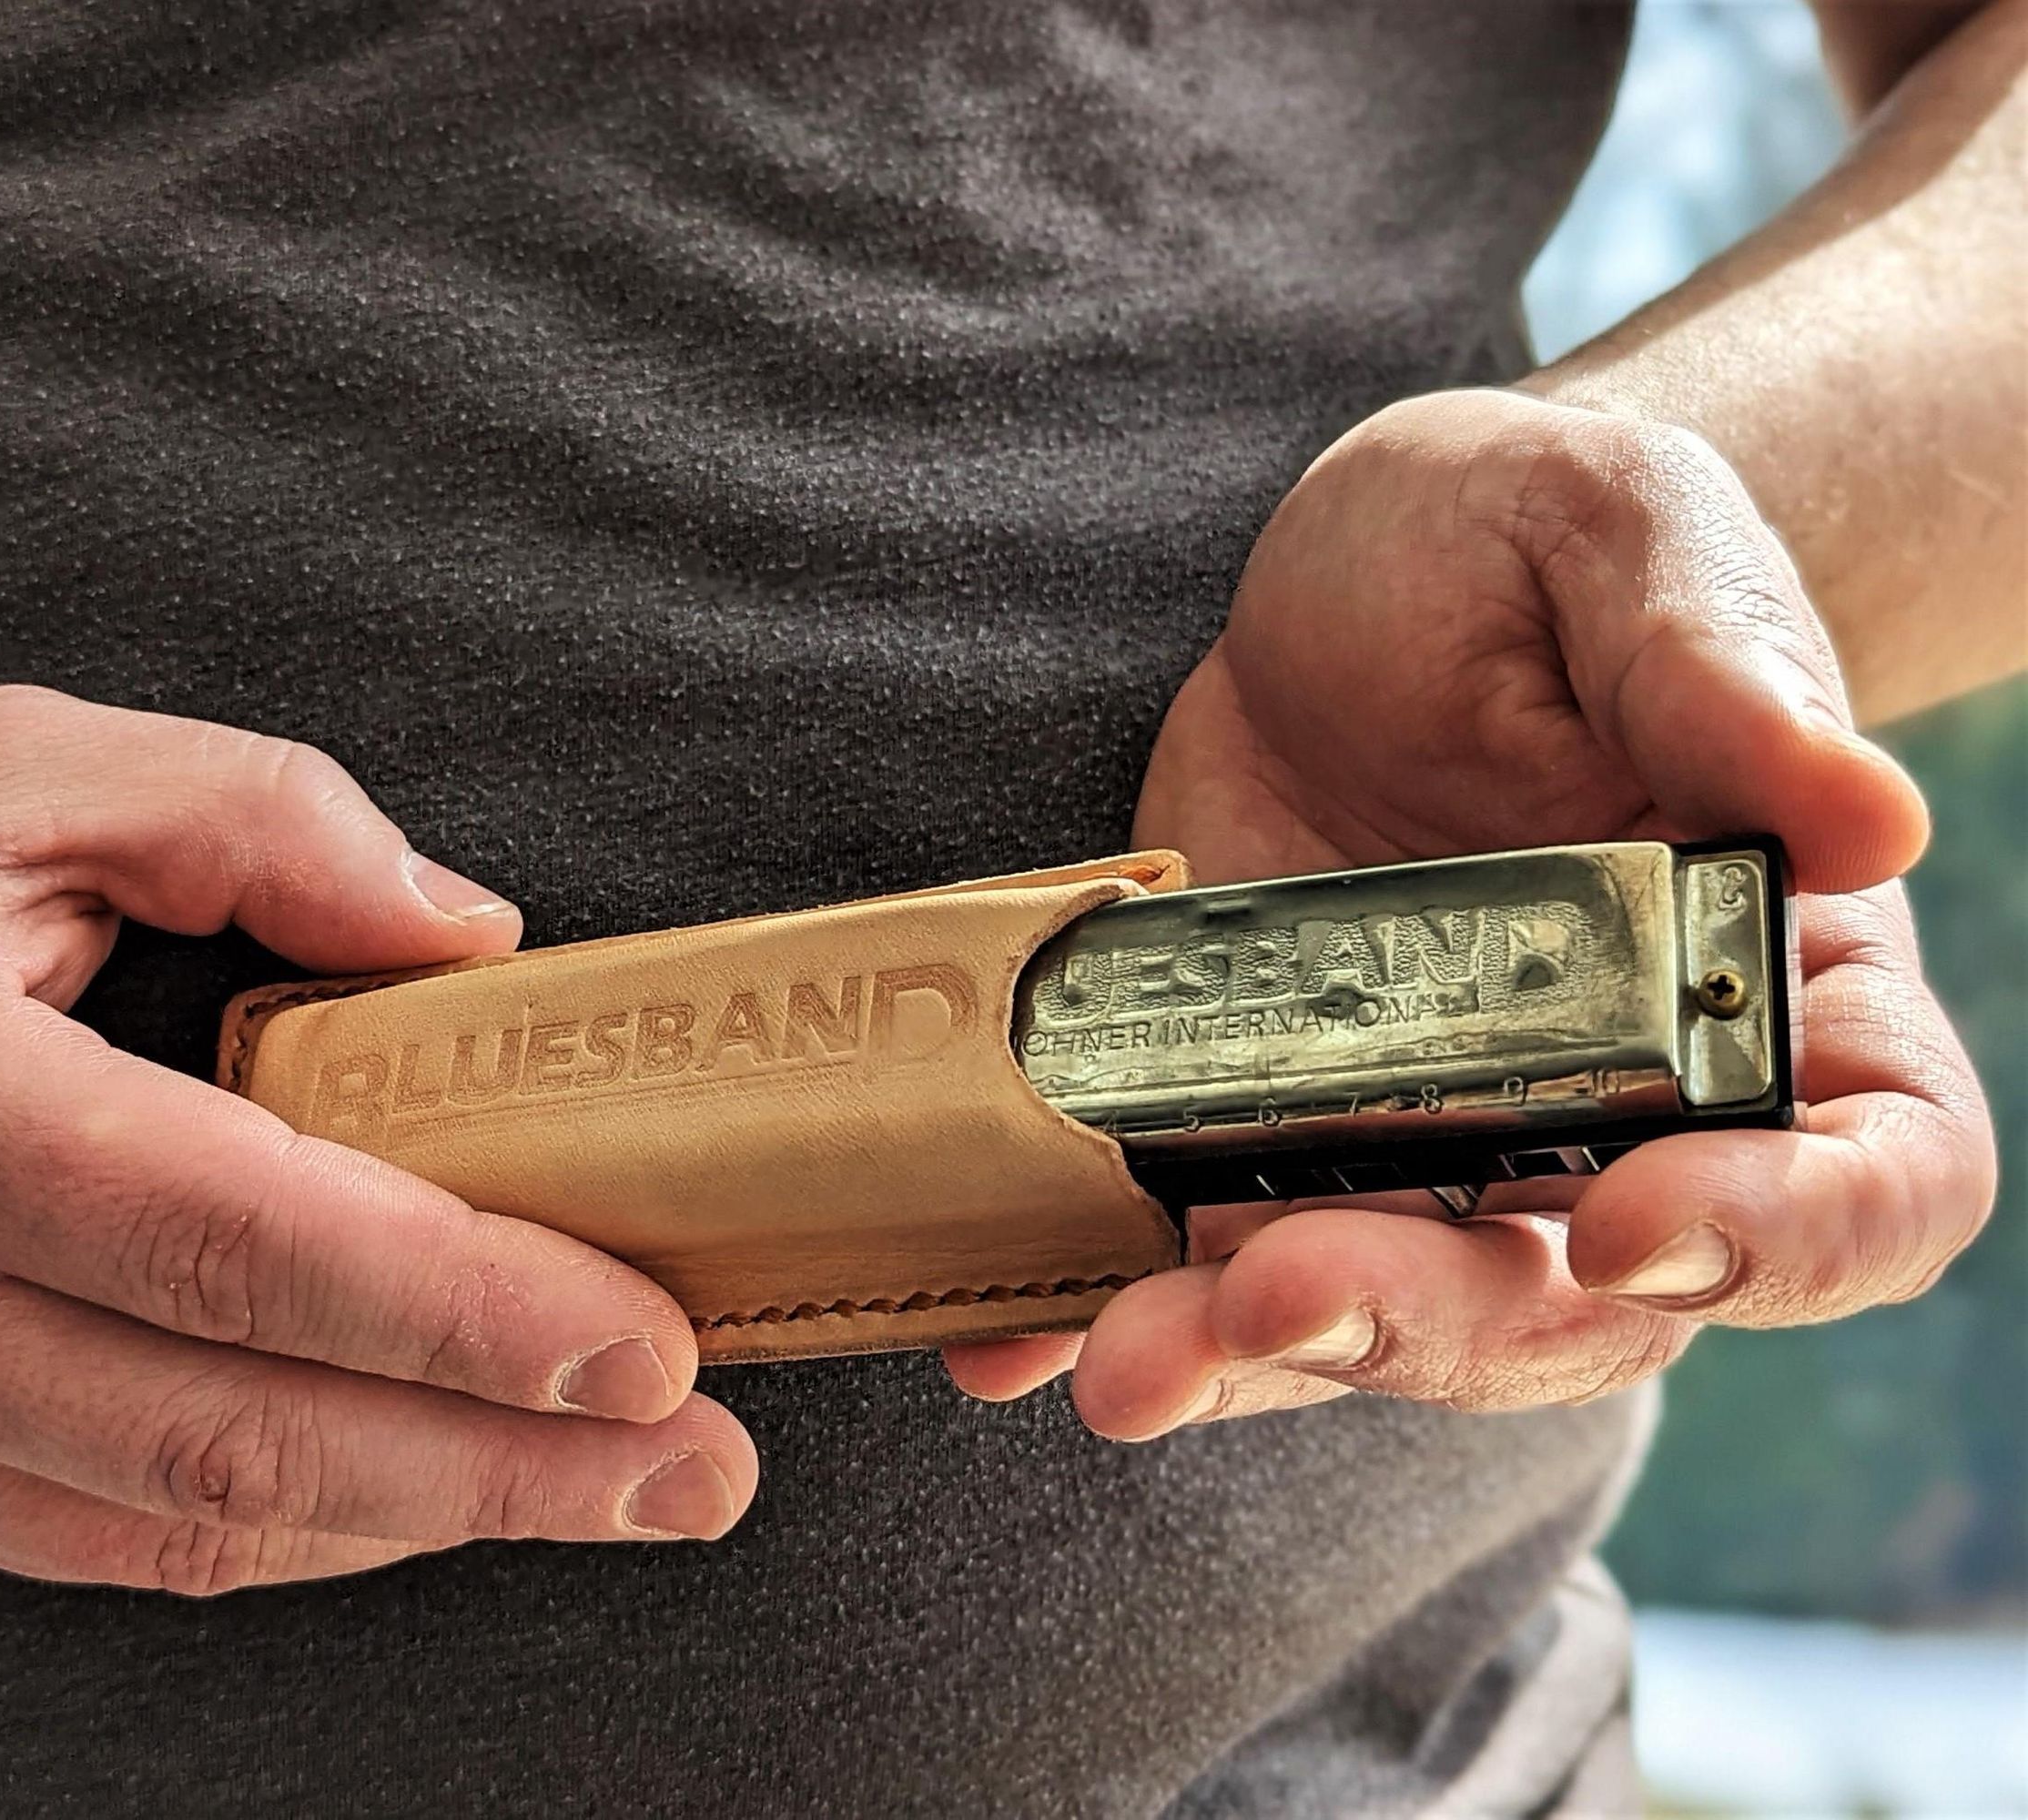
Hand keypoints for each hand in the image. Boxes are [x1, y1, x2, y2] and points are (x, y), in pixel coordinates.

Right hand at [0, 687, 756, 1591]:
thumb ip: (247, 817)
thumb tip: (460, 933)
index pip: (253, 1245)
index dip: (468, 1312)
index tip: (646, 1342)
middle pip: (249, 1429)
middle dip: (508, 1470)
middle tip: (697, 1467)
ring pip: (189, 1519)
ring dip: (429, 1521)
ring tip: (614, 1495)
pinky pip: (105, 1535)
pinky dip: (289, 1525)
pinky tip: (423, 1496)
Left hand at [948, 390, 1995, 1433]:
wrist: (1361, 584)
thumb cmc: (1543, 545)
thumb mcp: (1635, 541)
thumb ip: (1726, 674)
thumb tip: (1866, 817)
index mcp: (1786, 1003)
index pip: (1870, 1187)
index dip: (1779, 1243)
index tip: (1635, 1221)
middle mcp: (1622, 1116)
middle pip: (1574, 1302)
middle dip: (1425, 1317)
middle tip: (1277, 1289)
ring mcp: (1431, 1136)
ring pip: (1373, 1307)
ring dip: (1248, 1350)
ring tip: (1123, 1360)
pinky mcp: (1265, 1121)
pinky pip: (1200, 1245)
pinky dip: (1107, 1300)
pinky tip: (1005, 1333)